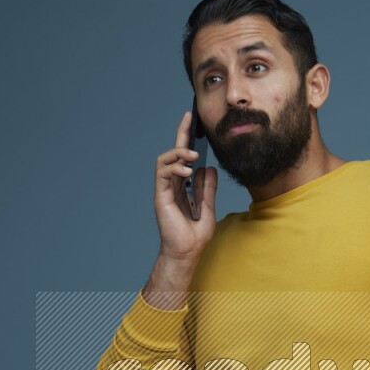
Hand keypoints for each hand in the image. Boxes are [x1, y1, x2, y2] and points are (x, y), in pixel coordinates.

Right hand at [154, 110, 217, 262]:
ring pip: (165, 160)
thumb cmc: (195, 235)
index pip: (184, 158)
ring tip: (193, 157)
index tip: (193, 121)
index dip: (187, 139)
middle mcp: (172, 185)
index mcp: (183, 186)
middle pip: (173, 153)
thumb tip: (210, 169)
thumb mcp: (208, 207)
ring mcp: (164, 190)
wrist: (187, 252)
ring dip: (179, 154)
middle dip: (181, 134)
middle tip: (189, 118)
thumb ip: (208, 189)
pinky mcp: (160, 196)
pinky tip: (187, 171)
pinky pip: (162, 174)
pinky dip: (174, 168)